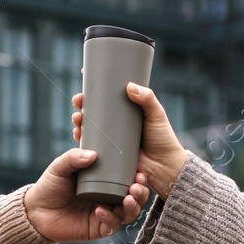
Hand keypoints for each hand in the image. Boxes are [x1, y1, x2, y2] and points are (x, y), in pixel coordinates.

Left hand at [23, 147, 150, 241]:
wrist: (35, 210)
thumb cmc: (50, 185)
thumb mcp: (60, 167)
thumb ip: (73, 158)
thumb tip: (92, 154)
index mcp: (106, 182)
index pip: (129, 179)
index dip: (139, 176)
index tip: (140, 171)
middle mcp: (109, 198)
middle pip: (135, 198)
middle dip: (141, 193)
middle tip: (137, 185)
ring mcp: (105, 214)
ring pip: (129, 213)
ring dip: (133, 206)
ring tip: (128, 198)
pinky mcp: (98, 228)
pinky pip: (111, 225)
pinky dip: (109, 218)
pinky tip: (100, 210)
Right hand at [72, 83, 190, 198]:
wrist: (165, 167)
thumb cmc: (163, 139)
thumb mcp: (156, 115)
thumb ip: (147, 99)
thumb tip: (130, 86)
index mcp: (126, 112)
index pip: (107, 97)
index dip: (94, 89)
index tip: (85, 76)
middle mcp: (116, 125)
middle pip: (94, 111)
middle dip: (82, 105)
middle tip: (78, 101)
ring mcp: (111, 140)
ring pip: (89, 128)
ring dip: (79, 122)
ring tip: (77, 119)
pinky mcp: (108, 155)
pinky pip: (91, 147)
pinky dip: (82, 141)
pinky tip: (78, 136)